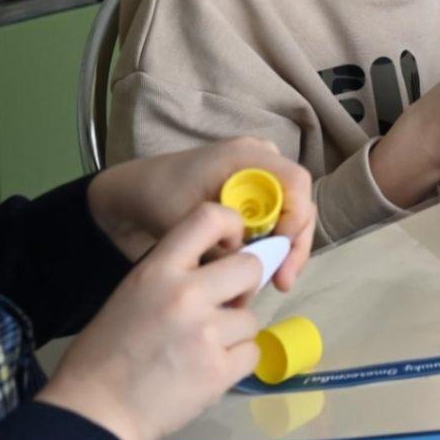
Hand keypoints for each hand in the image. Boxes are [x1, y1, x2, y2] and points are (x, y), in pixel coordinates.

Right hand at [37, 202, 263, 439]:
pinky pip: (252, 353)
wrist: (93, 412)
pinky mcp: (219, 371)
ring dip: (235, 333)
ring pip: (252, 318)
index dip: (232, 225)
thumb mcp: (132, 293)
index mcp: (158, 269)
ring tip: (204, 348)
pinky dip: (236, 362)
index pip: (210, 217)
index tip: (234, 245)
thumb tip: (219, 274)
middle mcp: (187, 294)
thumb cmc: (104, 353)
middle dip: (244, 286)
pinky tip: (209, 370)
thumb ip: (174, 277)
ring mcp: (207, 333)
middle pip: (250, 268)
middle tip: (225, 305)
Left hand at [87, 139, 315, 291]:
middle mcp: (262, 161)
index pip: (294, 182)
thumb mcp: (186, 222)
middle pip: (301, 201)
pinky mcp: (256, 194)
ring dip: (289, 249)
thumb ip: (222, 243)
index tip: (280, 253)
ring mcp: (262, 176)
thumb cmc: (159, 199)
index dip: (296, 218)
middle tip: (283, 281)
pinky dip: (275, 246)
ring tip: (277, 282)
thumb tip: (257, 267)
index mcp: (246, 156)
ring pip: (294, 213)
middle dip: (295, 243)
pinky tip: (264, 271)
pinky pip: (280, 219)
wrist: (138, 192)